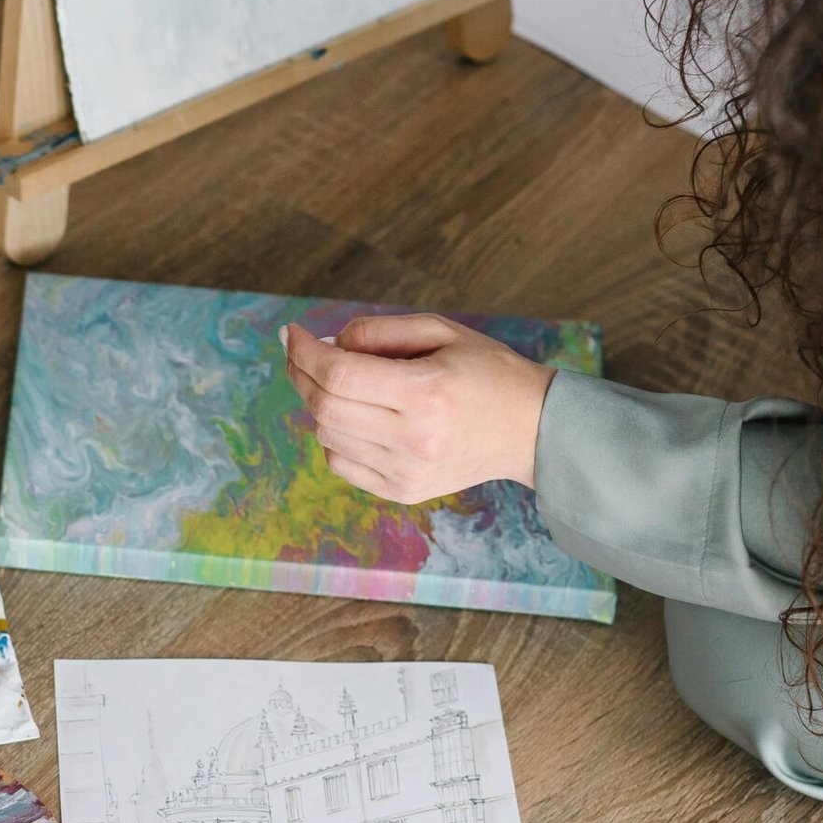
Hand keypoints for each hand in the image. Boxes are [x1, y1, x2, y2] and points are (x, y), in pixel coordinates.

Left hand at [282, 315, 553, 502]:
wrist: (530, 429)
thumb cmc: (487, 371)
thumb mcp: (440, 330)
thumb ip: (378, 331)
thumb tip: (325, 344)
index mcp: (425, 393)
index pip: (339, 375)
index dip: (305, 351)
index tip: (293, 333)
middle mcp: (413, 439)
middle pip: (325, 407)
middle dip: (301, 374)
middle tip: (301, 353)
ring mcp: (407, 472)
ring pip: (327, 437)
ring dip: (319, 404)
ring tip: (341, 382)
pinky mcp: (403, 492)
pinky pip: (341, 464)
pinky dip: (334, 437)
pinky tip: (355, 416)